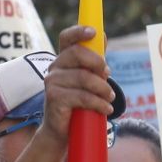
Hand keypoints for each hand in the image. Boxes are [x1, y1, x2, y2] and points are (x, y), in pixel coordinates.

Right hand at [37, 25, 115, 144]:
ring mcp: (52, 81)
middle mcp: (54, 67)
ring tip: (109, 98)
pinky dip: (98, 103)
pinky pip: (82, 96)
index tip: (94, 32)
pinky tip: (106, 109)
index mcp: (63, 59)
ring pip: (84, 78)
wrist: (62, 131)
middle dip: (97, 63)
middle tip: (108, 75)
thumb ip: (94, 60)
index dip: (79, 31)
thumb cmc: (77, 103)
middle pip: (77, 53)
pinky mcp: (54, 97)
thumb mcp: (88, 80)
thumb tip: (102, 37)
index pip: (67, 38)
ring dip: (102, 89)